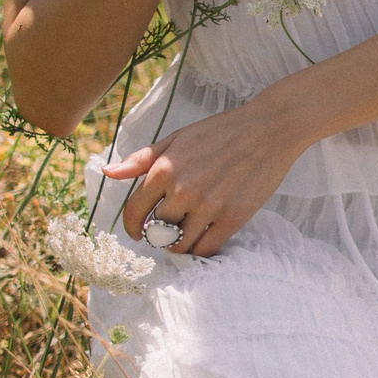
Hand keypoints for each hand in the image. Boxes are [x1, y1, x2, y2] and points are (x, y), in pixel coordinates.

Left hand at [102, 98, 314, 258]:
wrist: (269, 129)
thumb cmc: (221, 131)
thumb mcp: (177, 138)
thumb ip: (141, 159)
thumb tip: (107, 172)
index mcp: (164, 169)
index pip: (135, 212)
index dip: (132, 227)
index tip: (136, 232)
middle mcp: (182, 191)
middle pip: (157, 232)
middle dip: (158, 234)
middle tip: (167, 230)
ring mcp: (209, 206)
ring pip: (179, 245)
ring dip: (178, 245)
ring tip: (185, 234)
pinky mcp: (233, 218)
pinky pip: (206, 248)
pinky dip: (200, 248)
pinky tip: (202, 238)